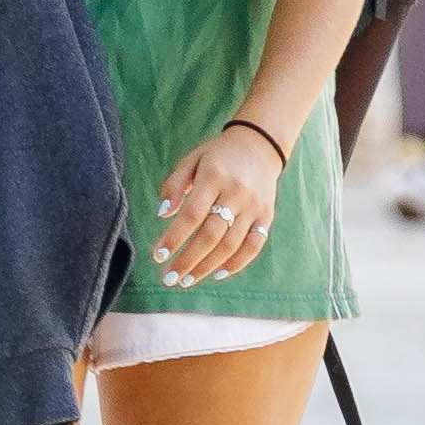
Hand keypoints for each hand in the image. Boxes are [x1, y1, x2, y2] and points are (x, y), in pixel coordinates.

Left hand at [144, 120, 288, 284]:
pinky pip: (254, 245)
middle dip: (188, 260)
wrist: (260, 144)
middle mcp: (236, 193)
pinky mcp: (266, 215)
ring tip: (186, 280)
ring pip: (231, 244)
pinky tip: (217, 274)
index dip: (175, 238)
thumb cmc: (217, 155)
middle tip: (169, 279)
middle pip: (211, 235)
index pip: (192, 214)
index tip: (158, 256)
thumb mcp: (191, 160)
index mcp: (214, 177)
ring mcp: (254, 206)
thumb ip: (174, 185)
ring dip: (207, 266)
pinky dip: (237, 263)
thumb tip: (161, 215)